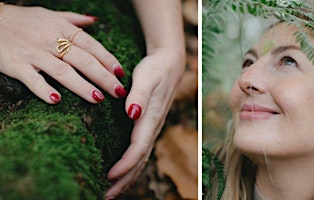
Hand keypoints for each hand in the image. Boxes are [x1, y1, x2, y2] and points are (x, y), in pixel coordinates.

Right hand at [0, 5, 126, 103]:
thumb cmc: (23, 19)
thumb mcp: (50, 14)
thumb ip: (74, 19)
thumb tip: (95, 21)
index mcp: (62, 29)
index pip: (92, 46)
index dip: (108, 60)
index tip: (121, 73)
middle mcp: (51, 41)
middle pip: (83, 61)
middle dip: (103, 77)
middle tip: (118, 92)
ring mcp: (34, 53)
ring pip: (63, 71)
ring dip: (82, 86)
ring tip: (98, 99)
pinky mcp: (16, 65)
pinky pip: (32, 79)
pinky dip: (43, 90)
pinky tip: (56, 101)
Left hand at [105, 48, 184, 197]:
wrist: (170, 62)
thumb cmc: (156, 68)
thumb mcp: (147, 76)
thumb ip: (140, 95)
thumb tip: (132, 114)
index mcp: (151, 118)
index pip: (138, 148)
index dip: (125, 164)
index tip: (108, 176)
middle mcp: (153, 127)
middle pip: (140, 161)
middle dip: (124, 180)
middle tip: (105, 196)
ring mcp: (152, 129)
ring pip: (141, 160)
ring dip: (127, 178)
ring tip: (111, 192)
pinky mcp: (148, 127)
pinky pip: (140, 152)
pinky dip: (131, 167)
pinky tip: (121, 173)